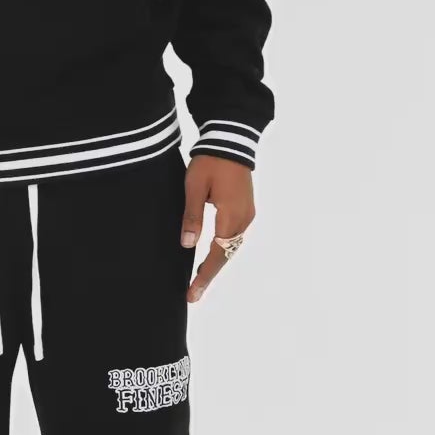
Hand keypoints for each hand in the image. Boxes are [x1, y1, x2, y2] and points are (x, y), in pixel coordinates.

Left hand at [180, 155, 254, 301]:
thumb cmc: (210, 162)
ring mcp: (247, 214)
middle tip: (193, 294)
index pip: (216, 254)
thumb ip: (192, 216)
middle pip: (226, 254)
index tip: (192, 293)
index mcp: (230, 216)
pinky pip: (234, 236)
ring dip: (217, 262)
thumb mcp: (194, 187)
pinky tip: (212, 254)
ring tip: (199, 278)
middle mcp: (243, 219)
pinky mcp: (246, 208)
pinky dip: (223, 248)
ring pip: (231, 246)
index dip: (203, 275)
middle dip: (209, 274)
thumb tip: (187, 245)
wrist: (231, 140)